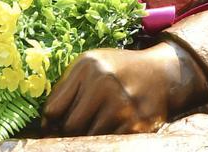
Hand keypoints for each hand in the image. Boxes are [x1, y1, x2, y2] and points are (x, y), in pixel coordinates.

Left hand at [41, 41, 207, 136]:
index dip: (51, 123)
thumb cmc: (118, 71)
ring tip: (98, 123)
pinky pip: (107, 142)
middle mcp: (104, 81)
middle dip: (69, 133)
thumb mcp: (92, 68)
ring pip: (88, 138)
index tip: (54, 127)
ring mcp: (121, 104)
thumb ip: (66, 90)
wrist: (162, 73)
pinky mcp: (136, 124)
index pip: (53, 110)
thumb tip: (46, 126)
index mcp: (88, 65)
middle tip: (78, 128)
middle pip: (69, 127)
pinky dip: (106, 139)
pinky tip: (112, 126)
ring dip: (89, 136)